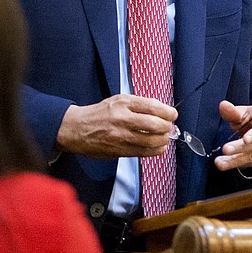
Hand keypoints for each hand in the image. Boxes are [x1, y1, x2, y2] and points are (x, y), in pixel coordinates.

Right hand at [55, 95, 176, 158]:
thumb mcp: (118, 100)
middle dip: (167, 127)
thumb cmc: (99, 113)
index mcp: (123, 103)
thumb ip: (139, 104)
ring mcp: (121, 136)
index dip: (167, 112)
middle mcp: (122, 119)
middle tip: (169, 126)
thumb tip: (161, 111)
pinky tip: (159, 147)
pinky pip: (143, 152)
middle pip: (154, 124)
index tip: (173, 114)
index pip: (152, 106)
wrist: (78, 128)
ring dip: (163, 139)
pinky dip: (156, 150)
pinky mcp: (119, 150)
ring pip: (151, 140)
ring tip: (165, 137)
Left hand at [213, 100, 251, 171]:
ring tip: (220, 162)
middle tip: (225, 150)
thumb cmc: (250, 119)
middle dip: (239, 148)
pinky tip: (227, 164)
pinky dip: (238, 164)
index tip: (245, 139)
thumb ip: (232, 111)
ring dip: (235, 160)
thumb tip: (223, 105)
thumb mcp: (241, 113)